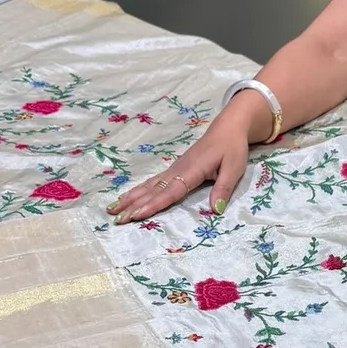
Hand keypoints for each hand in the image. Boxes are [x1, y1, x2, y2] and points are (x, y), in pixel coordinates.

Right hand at [107, 111, 251, 223]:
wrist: (227, 128)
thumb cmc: (232, 149)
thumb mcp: (234, 168)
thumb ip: (223, 189)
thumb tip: (215, 210)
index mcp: (192, 171)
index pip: (171, 191)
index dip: (154, 204)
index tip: (137, 215)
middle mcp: (178, 170)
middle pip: (153, 190)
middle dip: (134, 205)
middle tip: (117, 219)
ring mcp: (173, 169)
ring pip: (148, 185)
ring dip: (130, 198)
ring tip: (112, 209)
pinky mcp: (173, 169)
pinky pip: (152, 182)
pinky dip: (138, 191)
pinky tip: (128, 198)